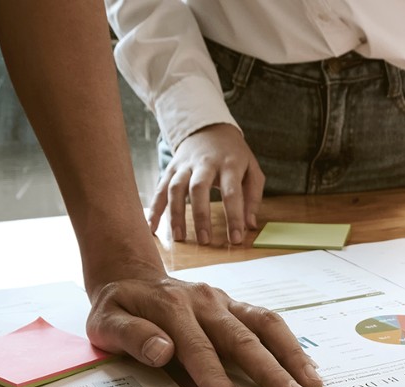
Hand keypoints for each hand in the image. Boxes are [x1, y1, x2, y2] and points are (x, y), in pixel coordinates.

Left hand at [85, 266, 321, 386]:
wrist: (131, 276)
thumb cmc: (118, 308)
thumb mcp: (106, 321)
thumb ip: (132, 336)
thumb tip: (161, 351)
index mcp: (172, 307)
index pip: (198, 349)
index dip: (216, 379)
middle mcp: (205, 301)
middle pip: (243, 338)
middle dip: (271, 372)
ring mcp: (224, 301)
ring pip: (266, 325)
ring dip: (292, 355)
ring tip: (313, 384)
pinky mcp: (236, 306)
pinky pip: (268, 322)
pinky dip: (289, 344)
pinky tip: (305, 367)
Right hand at [149, 124, 263, 245]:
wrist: (209, 127)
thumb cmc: (234, 155)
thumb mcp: (252, 169)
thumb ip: (253, 196)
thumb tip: (250, 225)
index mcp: (229, 164)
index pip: (232, 193)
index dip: (234, 217)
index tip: (236, 239)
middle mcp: (205, 163)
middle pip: (199, 188)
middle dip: (200, 215)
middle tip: (204, 241)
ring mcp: (185, 165)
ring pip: (176, 188)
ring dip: (175, 214)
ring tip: (179, 237)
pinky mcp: (171, 168)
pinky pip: (160, 189)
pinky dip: (154, 208)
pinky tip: (152, 227)